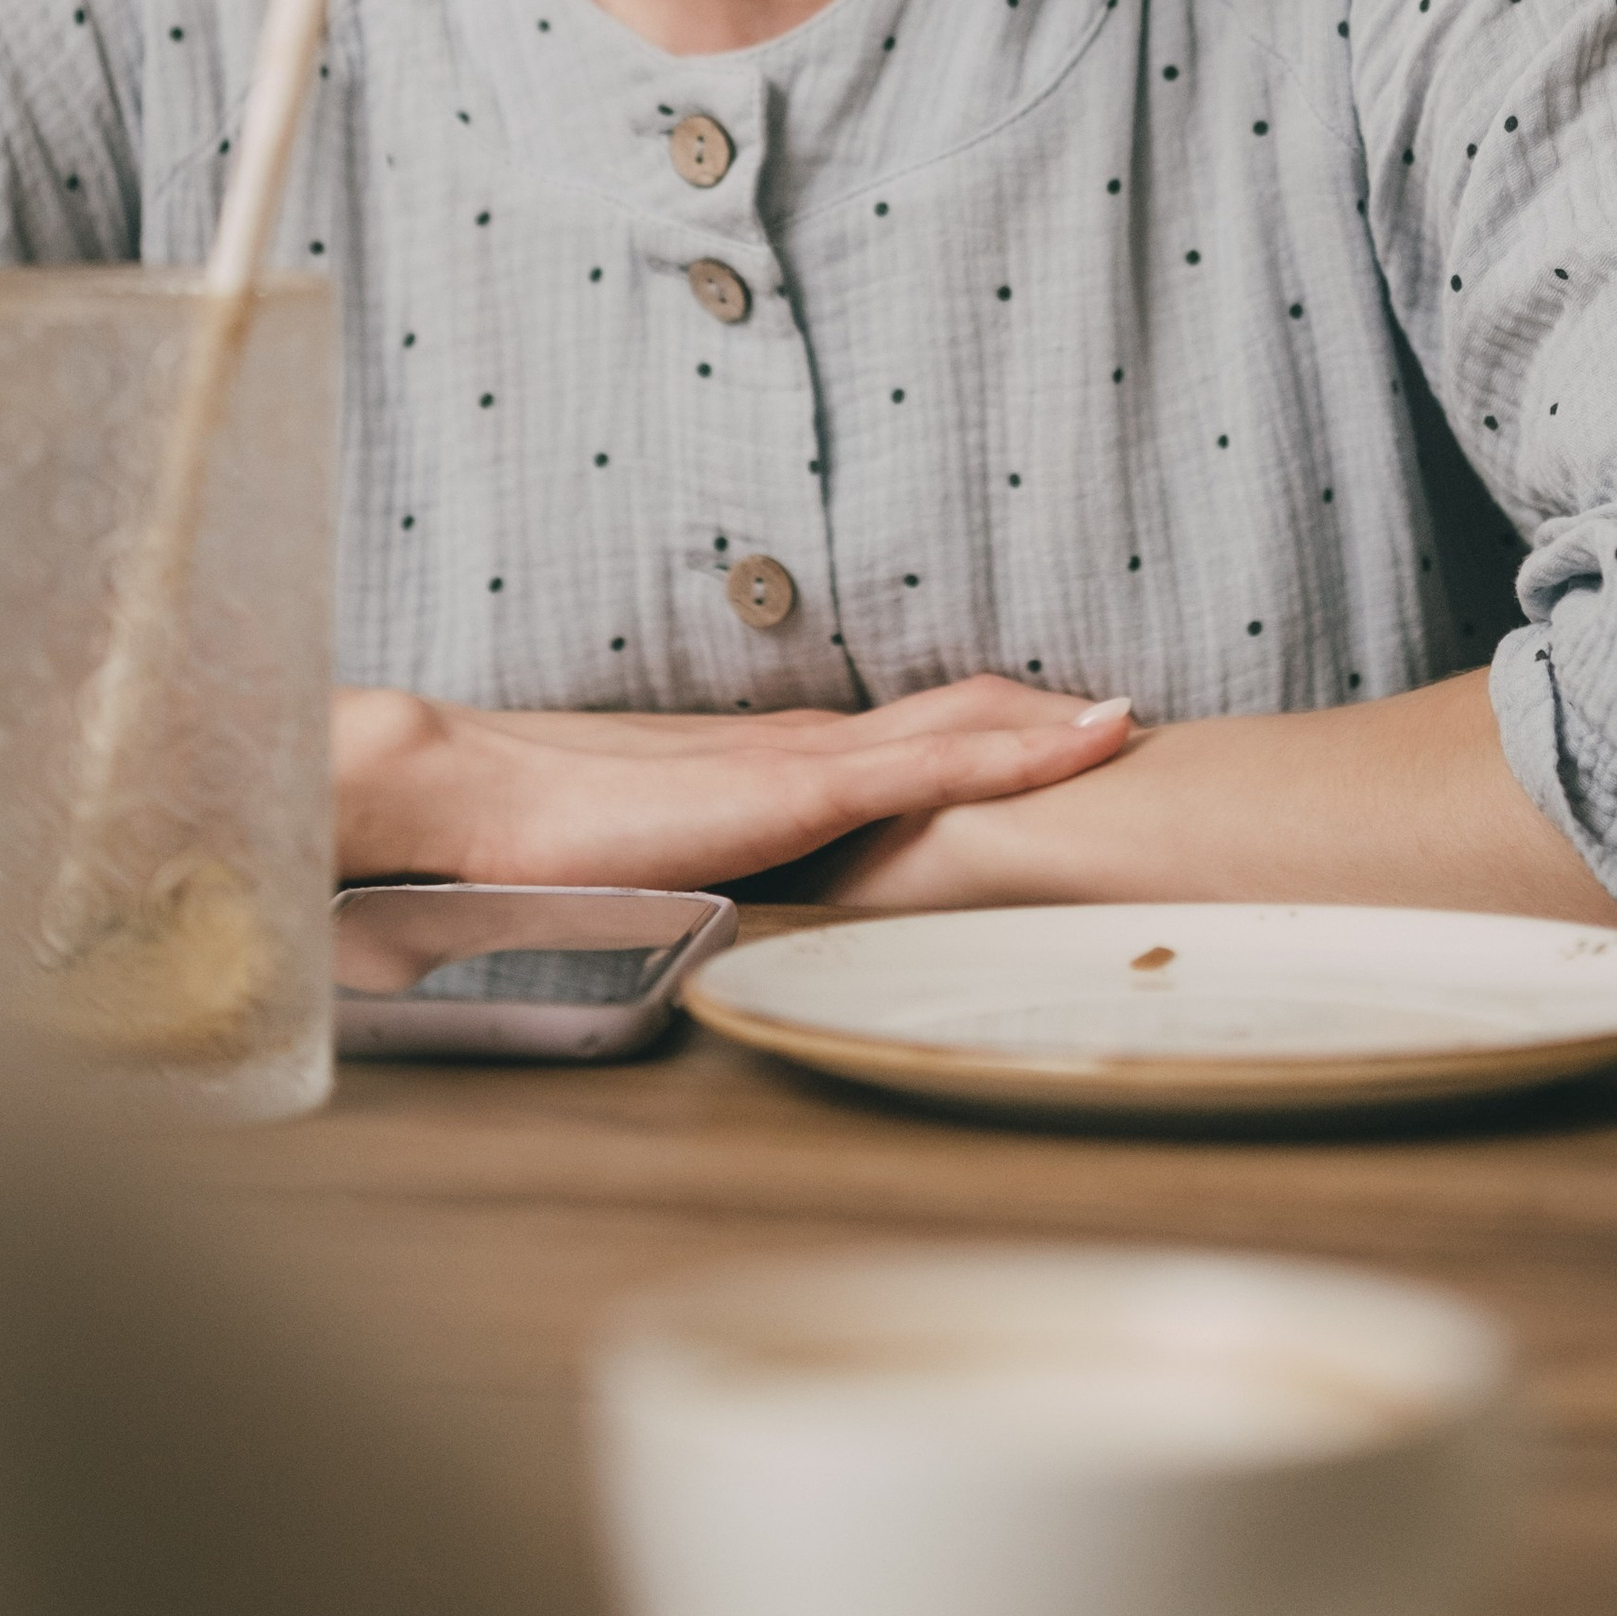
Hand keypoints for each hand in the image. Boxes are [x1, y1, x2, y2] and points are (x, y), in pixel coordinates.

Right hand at [330, 674, 1134, 890]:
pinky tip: (1092, 737)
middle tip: (1128, 728)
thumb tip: (728, 900)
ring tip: (1138, 722)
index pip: (909, 736)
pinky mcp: (806, 783)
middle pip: (958, 715)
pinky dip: (1029, 747)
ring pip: (969, 724)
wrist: (478, 800)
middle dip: (1045, 720)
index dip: (993, 734)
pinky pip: (943, 760)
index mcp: (775, 760)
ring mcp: (812, 757)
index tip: (1064, 741)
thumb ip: (704, 863)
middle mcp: (807, 743)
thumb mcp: (658, 854)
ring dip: (1057, 723)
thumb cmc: (544, 841)